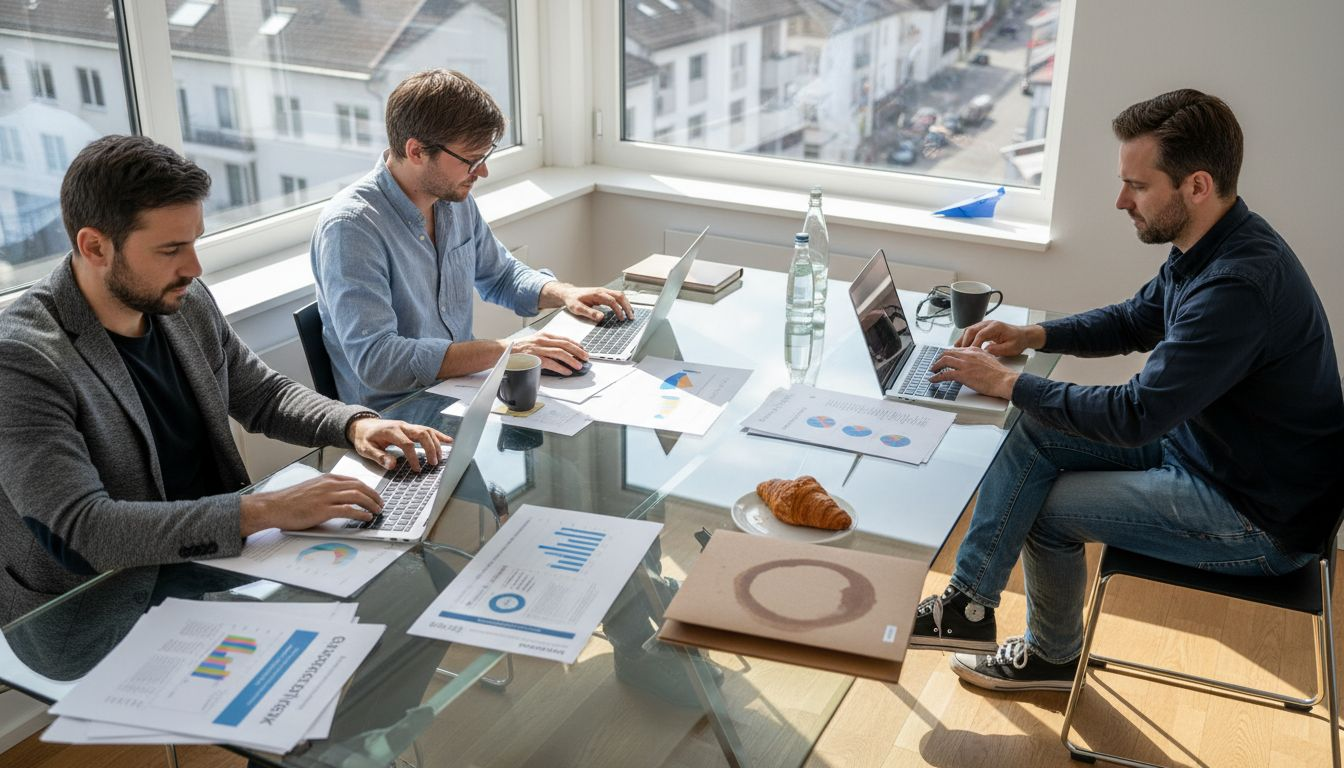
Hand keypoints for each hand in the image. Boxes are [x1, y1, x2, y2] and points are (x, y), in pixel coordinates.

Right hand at [240, 474, 382, 535]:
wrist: (273, 506)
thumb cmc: (290, 501)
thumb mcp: (311, 489)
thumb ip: (326, 491)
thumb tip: (341, 499)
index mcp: (326, 479)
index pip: (354, 481)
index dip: (368, 488)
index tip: (374, 495)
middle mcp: (328, 485)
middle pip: (359, 487)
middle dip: (374, 496)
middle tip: (381, 504)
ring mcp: (326, 496)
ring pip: (357, 496)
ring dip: (370, 504)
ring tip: (377, 511)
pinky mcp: (323, 510)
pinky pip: (348, 510)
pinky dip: (360, 513)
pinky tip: (366, 518)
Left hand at [348, 418, 451, 471]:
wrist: (362, 425)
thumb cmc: (364, 438)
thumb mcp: (365, 449)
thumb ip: (378, 457)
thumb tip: (392, 465)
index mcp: (391, 431)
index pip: (407, 444)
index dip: (413, 457)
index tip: (416, 469)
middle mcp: (402, 426)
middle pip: (422, 434)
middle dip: (430, 448)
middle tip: (433, 463)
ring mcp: (408, 426)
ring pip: (427, 431)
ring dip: (436, 443)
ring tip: (440, 457)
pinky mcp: (411, 428)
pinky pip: (427, 430)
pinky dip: (438, 435)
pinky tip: (448, 441)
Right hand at [513, 331, 589, 374]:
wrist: (502, 351)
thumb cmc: (518, 349)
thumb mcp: (535, 342)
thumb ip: (547, 345)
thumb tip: (561, 353)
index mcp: (543, 335)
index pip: (564, 338)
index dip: (576, 344)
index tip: (583, 349)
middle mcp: (542, 340)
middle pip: (565, 345)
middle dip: (578, 351)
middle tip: (586, 357)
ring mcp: (538, 349)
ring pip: (560, 353)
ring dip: (572, 360)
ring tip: (579, 366)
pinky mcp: (534, 358)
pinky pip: (551, 363)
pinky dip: (560, 368)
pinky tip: (566, 371)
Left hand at [560, 285, 633, 321]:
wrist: (568, 293)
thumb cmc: (572, 300)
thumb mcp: (577, 308)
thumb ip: (589, 313)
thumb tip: (601, 318)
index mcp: (597, 294)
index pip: (612, 301)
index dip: (618, 310)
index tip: (621, 318)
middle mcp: (602, 291)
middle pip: (620, 296)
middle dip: (627, 306)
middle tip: (631, 317)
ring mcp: (603, 292)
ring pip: (620, 295)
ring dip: (626, 304)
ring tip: (630, 314)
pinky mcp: (603, 294)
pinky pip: (616, 297)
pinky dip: (622, 303)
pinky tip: (624, 310)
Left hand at [928, 346, 1018, 399]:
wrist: (1004, 380)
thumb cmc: (1000, 374)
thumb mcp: (989, 360)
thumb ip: (979, 359)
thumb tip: (973, 364)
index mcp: (975, 350)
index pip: (957, 349)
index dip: (949, 354)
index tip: (945, 358)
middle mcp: (968, 354)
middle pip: (948, 353)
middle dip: (940, 358)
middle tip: (936, 364)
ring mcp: (965, 364)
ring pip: (944, 361)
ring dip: (936, 366)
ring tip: (932, 370)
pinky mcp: (963, 375)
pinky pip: (945, 374)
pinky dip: (937, 377)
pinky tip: (933, 380)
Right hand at [955, 320, 1043, 356]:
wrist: (1023, 336)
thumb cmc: (1018, 341)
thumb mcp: (1011, 348)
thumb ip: (998, 349)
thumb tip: (985, 351)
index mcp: (996, 327)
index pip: (981, 334)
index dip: (974, 344)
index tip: (970, 353)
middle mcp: (989, 324)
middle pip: (971, 330)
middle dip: (964, 341)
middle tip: (960, 353)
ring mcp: (985, 325)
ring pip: (969, 330)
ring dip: (962, 340)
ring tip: (956, 350)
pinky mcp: (983, 329)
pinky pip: (971, 332)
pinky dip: (965, 339)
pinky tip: (960, 346)